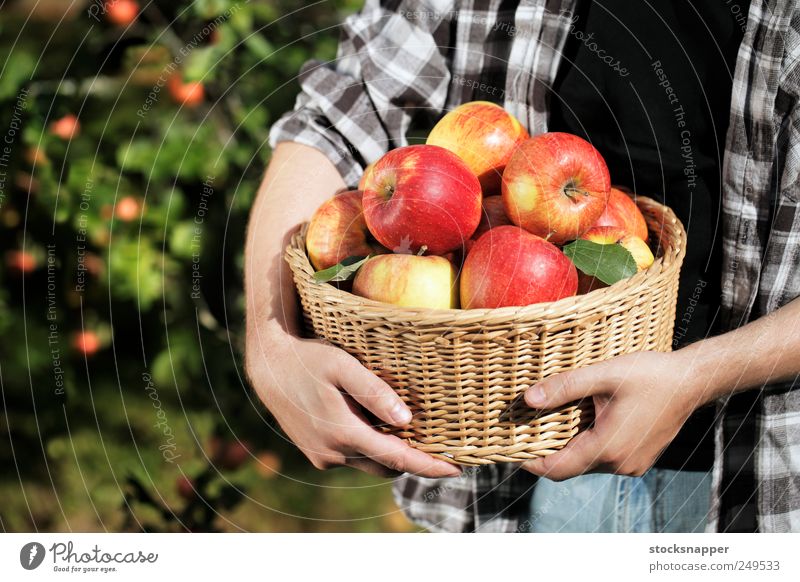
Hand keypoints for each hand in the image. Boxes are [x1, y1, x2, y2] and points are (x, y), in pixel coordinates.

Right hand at [246, 329, 460, 478]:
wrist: (268, 369)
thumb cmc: (308, 360)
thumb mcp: (343, 366)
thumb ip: (374, 392)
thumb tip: (406, 420)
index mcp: (344, 434)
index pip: (397, 458)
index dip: (429, 466)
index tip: (456, 470)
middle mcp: (333, 454)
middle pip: (386, 464)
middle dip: (413, 459)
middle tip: (440, 445)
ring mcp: (323, 457)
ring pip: (369, 461)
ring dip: (388, 451)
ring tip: (408, 429)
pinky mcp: (316, 454)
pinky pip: (353, 456)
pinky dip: (369, 446)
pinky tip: (374, 422)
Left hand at [521, 351, 702, 480]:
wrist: (691, 381)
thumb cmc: (649, 375)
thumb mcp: (603, 375)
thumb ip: (564, 387)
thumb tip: (528, 399)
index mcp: (608, 448)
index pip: (558, 468)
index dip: (532, 463)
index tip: (511, 452)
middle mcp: (620, 464)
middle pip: (571, 467)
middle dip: (549, 452)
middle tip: (528, 431)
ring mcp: (632, 464)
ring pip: (588, 462)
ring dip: (571, 447)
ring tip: (553, 422)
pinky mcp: (639, 459)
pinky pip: (605, 458)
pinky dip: (590, 445)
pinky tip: (585, 422)